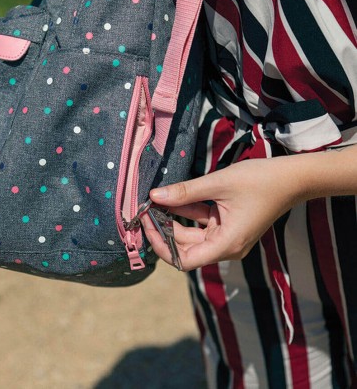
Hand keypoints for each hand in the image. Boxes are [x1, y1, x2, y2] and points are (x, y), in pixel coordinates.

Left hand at [141, 156, 304, 270]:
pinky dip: (188, 213)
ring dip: (175, 219)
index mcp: (227, 244)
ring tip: (155, 202)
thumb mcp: (218, 183)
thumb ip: (185, 191)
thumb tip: (154, 196)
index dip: (162, 245)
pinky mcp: (228, 226)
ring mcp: (228, 237)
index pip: (184, 260)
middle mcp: (227, 246)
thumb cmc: (260, 180)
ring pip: (192, 235)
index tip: (147, 225)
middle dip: (165, 228)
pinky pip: (203, 224)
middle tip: (146, 208)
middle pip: (185, 247)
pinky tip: (174, 198)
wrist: (292, 178)